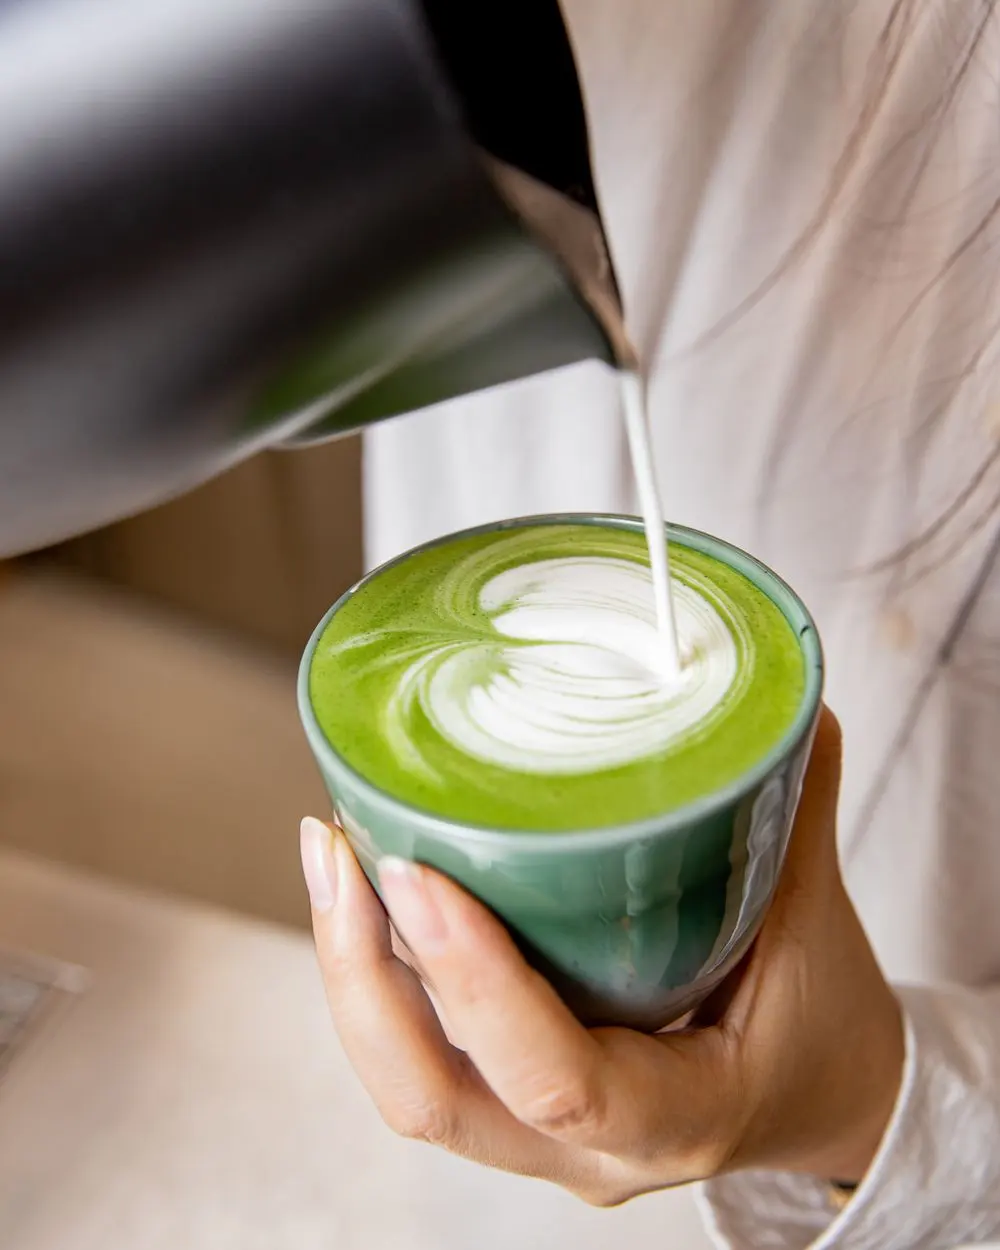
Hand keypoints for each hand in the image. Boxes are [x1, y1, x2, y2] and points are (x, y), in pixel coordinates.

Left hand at [299, 709, 904, 1205]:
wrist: (820, 1100)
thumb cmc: (821, 1024)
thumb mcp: (819, 923)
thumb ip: (794, 810)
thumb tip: (781, 699)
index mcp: (676, 1115)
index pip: (555, 1078)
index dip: (474, 980)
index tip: (419, 870)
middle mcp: (586, 1147)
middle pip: (432, 1096)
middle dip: (364, 973)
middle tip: (341, 847)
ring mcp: (537, 1137)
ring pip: (407, 1080)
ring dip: (351, 971)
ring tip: (332, 849)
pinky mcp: (510, 1102)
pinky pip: (421, 1052)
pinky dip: (378, 974)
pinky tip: (364, 883)